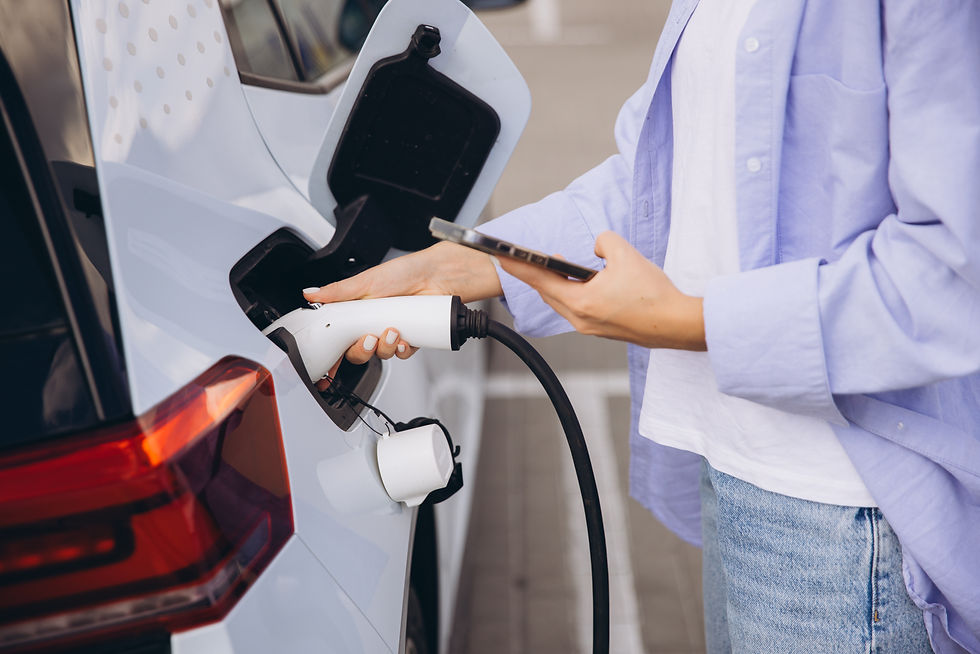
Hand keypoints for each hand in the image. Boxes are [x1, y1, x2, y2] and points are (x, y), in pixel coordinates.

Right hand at [304, 241, 502, 368]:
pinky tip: (404, 339)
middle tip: (368, 338)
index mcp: (358, 312)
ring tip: (392, 331)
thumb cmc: (405, 272)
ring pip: (381, 355)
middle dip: (361, 350)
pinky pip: (402, 354)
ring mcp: (393, 332)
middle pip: (359, 352)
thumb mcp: (366, 281)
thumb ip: (337, 291)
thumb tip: (311, 293)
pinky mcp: (411, 338)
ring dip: (384, 348)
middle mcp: (374, 324)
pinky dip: (401, 350)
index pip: (341, 338)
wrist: (438, 275)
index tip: (330, 364)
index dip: (334, 354)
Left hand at [497, 231, 705, 350]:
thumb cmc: (654, 295)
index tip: (502, 257)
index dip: (519, 267)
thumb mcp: (625, 254)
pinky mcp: (602, 330)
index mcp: (581, 302)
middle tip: (522, 258)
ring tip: (552, 267)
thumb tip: (597, 247)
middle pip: (549, 293)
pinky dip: (573, 293)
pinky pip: (578, 308)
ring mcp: (591, 328)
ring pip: (563, 302)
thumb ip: (604, 241)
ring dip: (556, 284)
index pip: (541, 280)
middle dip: (536, 274)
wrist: (677, 324)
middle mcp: (581, 319)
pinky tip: (580, 283)